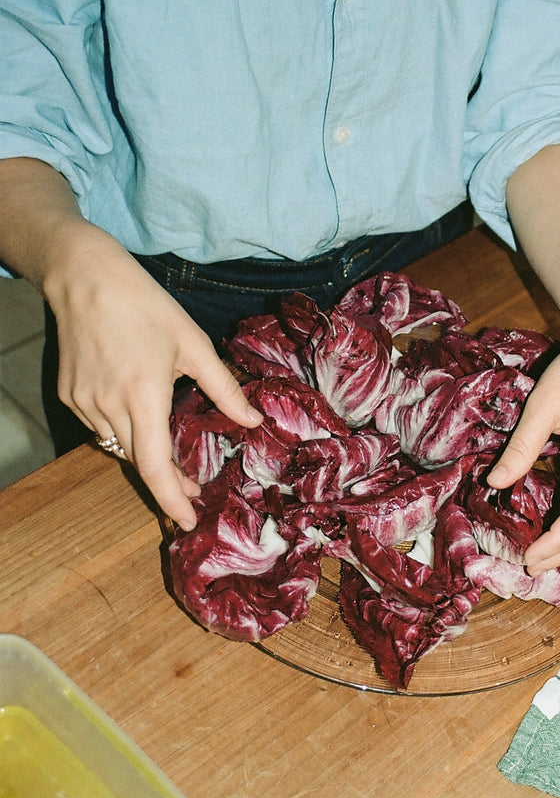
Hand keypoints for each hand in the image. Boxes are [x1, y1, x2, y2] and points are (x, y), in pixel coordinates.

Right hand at [45, 229, 261, 529]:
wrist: (83, 277)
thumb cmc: (145, 306)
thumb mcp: (193, 343)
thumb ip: (224, 387)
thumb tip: (253, 421)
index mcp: (144, 395)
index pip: (155, 466)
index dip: (171, 499)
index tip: (187, 520)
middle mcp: (109, 405)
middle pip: (139, 461)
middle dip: (167, 480)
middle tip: (193, 485)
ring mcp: (84, 402)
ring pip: (118, 445)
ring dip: (145, 454)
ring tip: (170, 454)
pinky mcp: (69, 395)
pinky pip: (100, 426)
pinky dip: (122, 430)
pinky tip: (137, 416)